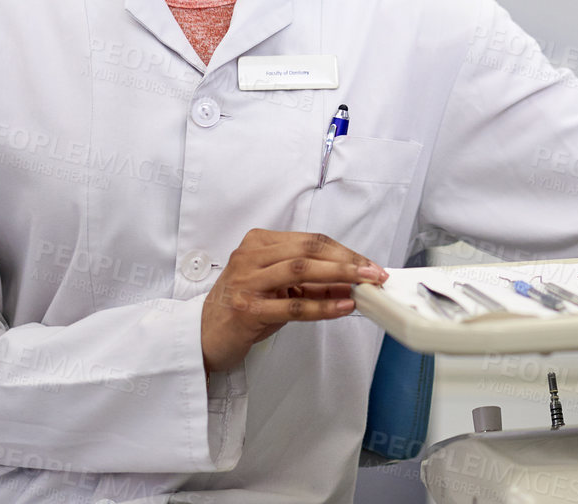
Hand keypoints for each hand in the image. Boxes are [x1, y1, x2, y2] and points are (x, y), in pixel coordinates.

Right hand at [201, 229, 387, 373]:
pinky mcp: (246, 309)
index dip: (343, 251)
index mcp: (258, 243)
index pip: (310, 240)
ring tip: (364, 286)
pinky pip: (293, 305)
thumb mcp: (277, 288)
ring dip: (338, 277)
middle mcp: (250, 256)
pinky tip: (342, 307)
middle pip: (308, 250)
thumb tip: (352, 282)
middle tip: (374, 272)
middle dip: (346, 261)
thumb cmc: (243, 308)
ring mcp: (246, 281)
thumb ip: (311, 282)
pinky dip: (322, 306)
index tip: (368, 263)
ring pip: (301, 271)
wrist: (204, 337)